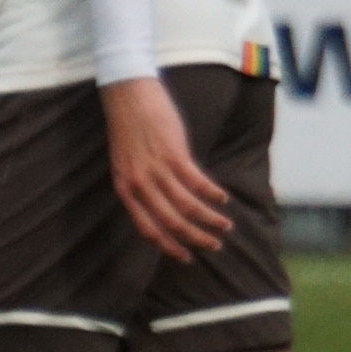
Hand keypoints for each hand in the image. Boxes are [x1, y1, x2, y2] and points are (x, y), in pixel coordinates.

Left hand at [103, 75, 232, 262]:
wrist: (127, 94)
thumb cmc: (129, 126)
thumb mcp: (126, 162)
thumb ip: (140, 184)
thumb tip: (161, 203)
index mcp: (124, 189)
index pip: (147, 228)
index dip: (168, 246)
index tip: (186, 257)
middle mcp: (138, 184)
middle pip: (170, 222)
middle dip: (195, 238)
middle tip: (214, 246)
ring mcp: (155, 169)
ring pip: (186, 205)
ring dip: (209, 218)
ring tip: (225, 225)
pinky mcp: (173, 153)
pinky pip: (196, 181)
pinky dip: (211, 193)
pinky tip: (223, 198)